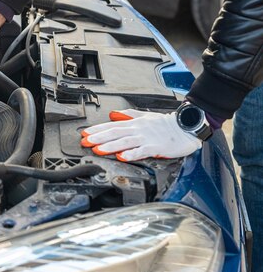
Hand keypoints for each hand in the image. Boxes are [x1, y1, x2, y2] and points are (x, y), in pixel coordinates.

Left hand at [80, 109, 201, 161]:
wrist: (187, 128)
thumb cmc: (167, 124)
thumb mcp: (145, 116)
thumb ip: (128, 115)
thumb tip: (113, 114)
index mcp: (135, 123)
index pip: (112, 125)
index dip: (97, 129)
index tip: (85, 133)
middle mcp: (138, 129)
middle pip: (115, 132)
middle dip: (98, 137)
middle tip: (85, 142)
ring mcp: (146, 138)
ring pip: (124, 141)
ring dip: (109, 146)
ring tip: (97, 149)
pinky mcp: (156, 147)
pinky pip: (141, 151)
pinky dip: (130, 153)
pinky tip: (121, 156)